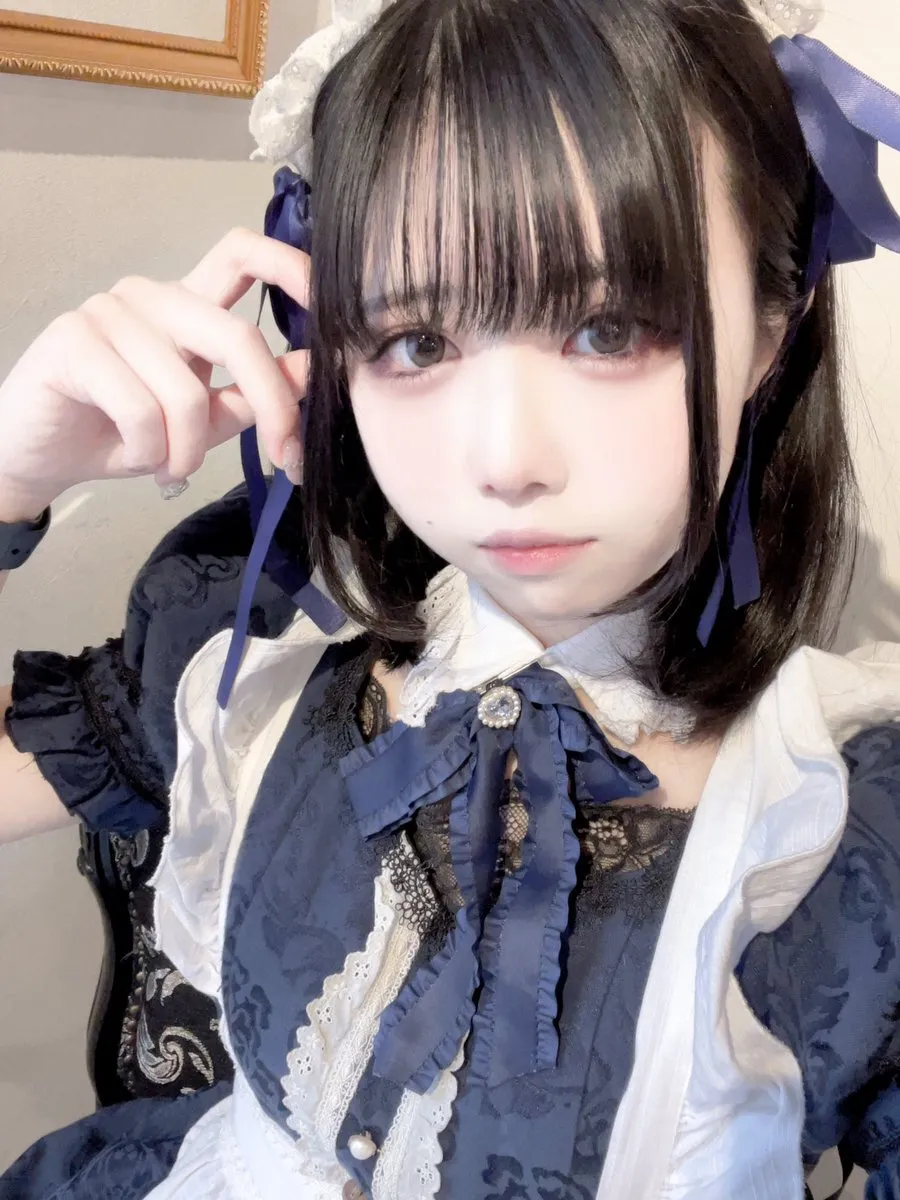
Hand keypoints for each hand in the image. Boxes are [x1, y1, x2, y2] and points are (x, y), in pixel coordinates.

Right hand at [0, 227, 308, 520]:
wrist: (38, 457)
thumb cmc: (121, 434)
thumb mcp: (204, 421)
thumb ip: (254, 393)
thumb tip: (314, 367)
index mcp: (188, 305)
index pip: (244, 254)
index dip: (293, 268)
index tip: (335, 314)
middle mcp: (152, 296)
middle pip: (237, 335)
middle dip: (273, 406)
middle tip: (286, 459)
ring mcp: (110, 311)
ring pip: (187, 391)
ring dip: (187, 450)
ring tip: (167, 463)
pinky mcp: (73, 341)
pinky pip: (142, 410)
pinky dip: (149, 451)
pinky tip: (133, 454)